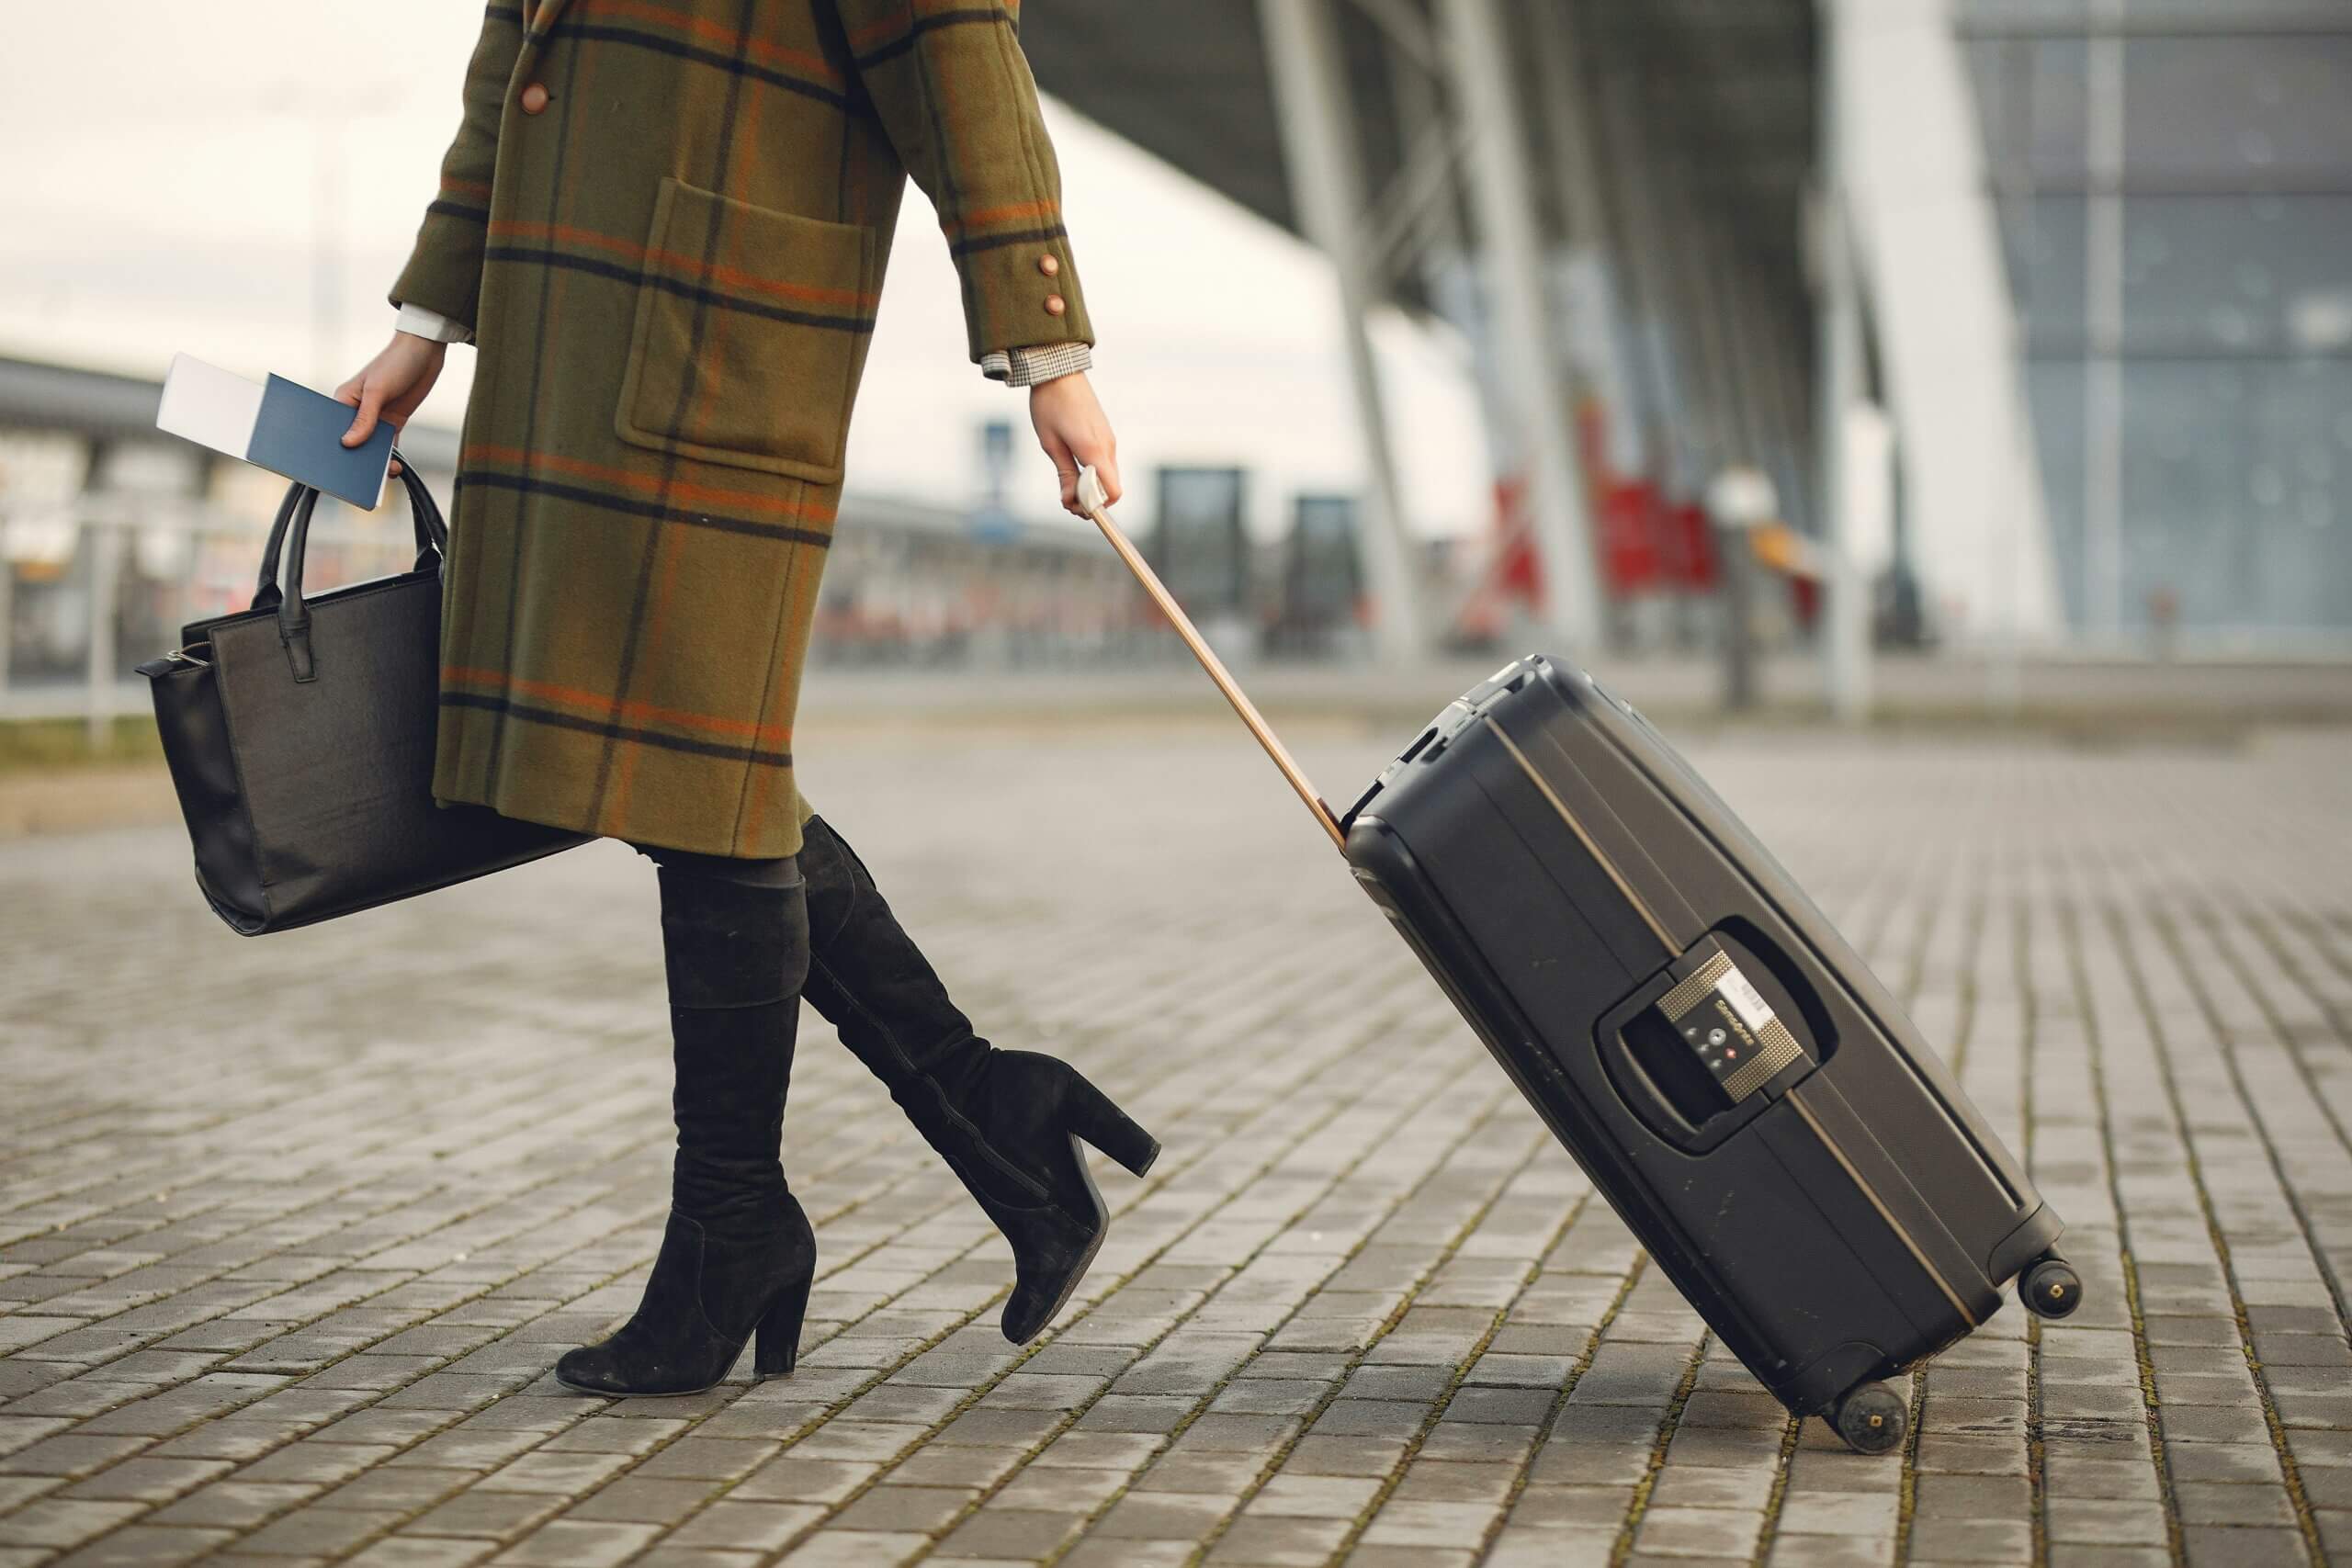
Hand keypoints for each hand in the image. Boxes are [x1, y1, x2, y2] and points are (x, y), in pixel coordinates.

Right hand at [336, 332, 447, 475]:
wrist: (424, 353)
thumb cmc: (395, 363)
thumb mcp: (377, 391)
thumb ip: (365, 418)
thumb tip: (349, 443)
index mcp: (343, 401)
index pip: (333, 428)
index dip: (333, 447)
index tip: (333, 467)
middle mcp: (356, 412)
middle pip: (352, 441)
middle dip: (355, 459)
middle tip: (358, 479)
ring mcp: (376, 419)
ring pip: (371, 448)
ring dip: (375, 462)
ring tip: (382, 476)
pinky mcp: (393, 423)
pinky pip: (389, 447)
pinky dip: (391, 458)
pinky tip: (395, 469)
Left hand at [1029, 370, 1118, 515]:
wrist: (1058, 372)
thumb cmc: (1050, 405)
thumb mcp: (1051, 444)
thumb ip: (1064, 475)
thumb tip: (1070, 502)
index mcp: (1094, 450)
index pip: (1113, 492)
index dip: (1097, 506)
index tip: (1076, 507)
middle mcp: (1108, 447)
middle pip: (1111, 488)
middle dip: (1092, 500)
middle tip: (1067, 499)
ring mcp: (1109, 440)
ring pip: (1107, 476)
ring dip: (1091, 486)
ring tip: (1067, 483)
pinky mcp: (1105, 435)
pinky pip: (1104, 463)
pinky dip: (1093, 473)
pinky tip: (1073, 466)